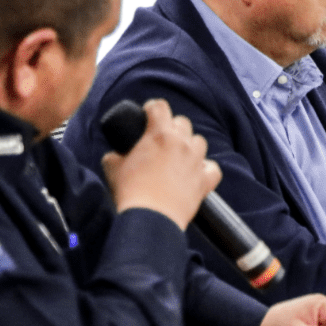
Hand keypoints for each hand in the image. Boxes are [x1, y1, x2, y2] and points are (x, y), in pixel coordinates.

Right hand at [102, 99, 220, 229]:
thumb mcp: (112, 168)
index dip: (153, 108)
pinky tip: (197, 174)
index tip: (149, 114)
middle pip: (183, 122)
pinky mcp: (205, 180)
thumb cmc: (130, 192)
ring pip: (199, 141)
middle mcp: (181, 143)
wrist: (150, 218)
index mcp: (158, 134)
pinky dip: (206, 169)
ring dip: (190, 146)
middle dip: (172, 128)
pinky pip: (213, 168)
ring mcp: (196, 161)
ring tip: (179, 157)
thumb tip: (114, 155)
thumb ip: (114, 155)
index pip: (160, 106)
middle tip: (162, 140)